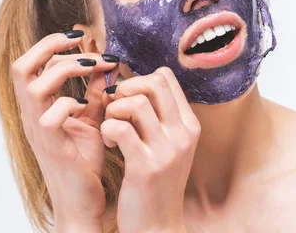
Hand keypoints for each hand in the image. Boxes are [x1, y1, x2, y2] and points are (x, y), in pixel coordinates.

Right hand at [11, 31, 118, 229]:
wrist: (82, 203)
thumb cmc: (84, 163)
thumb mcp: (92, 121)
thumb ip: (95, 93)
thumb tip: (105, 65)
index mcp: (38, 107)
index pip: (28, 64)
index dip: (51, 44)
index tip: (81, 38)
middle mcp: (31, 116)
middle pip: (20, 66)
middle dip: (50, 45)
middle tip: (81, 42)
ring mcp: (37, 131)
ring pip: (33, 85)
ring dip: (67, 68)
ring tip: (93, 67)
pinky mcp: (51, 147)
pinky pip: (51, 115)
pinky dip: (72, 103)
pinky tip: (89, 107)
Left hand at [101, 66, 200, 232]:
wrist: (157, 226)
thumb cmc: (154, 182)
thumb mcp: (165, 146)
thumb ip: (156, 115)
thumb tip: (131, 81)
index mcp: (189, 125)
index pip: (166, 77)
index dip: (138, 79)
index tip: (125, 97)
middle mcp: (183, 135)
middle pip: (154, 82)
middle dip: (125, 87)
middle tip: (114, 107)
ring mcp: (167, 151)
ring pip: (136, 103)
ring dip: (114, 110)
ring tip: (110, 128)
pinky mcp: (145, 167)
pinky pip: (120, 128)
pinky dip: (107, 129)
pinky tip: (108, 143)